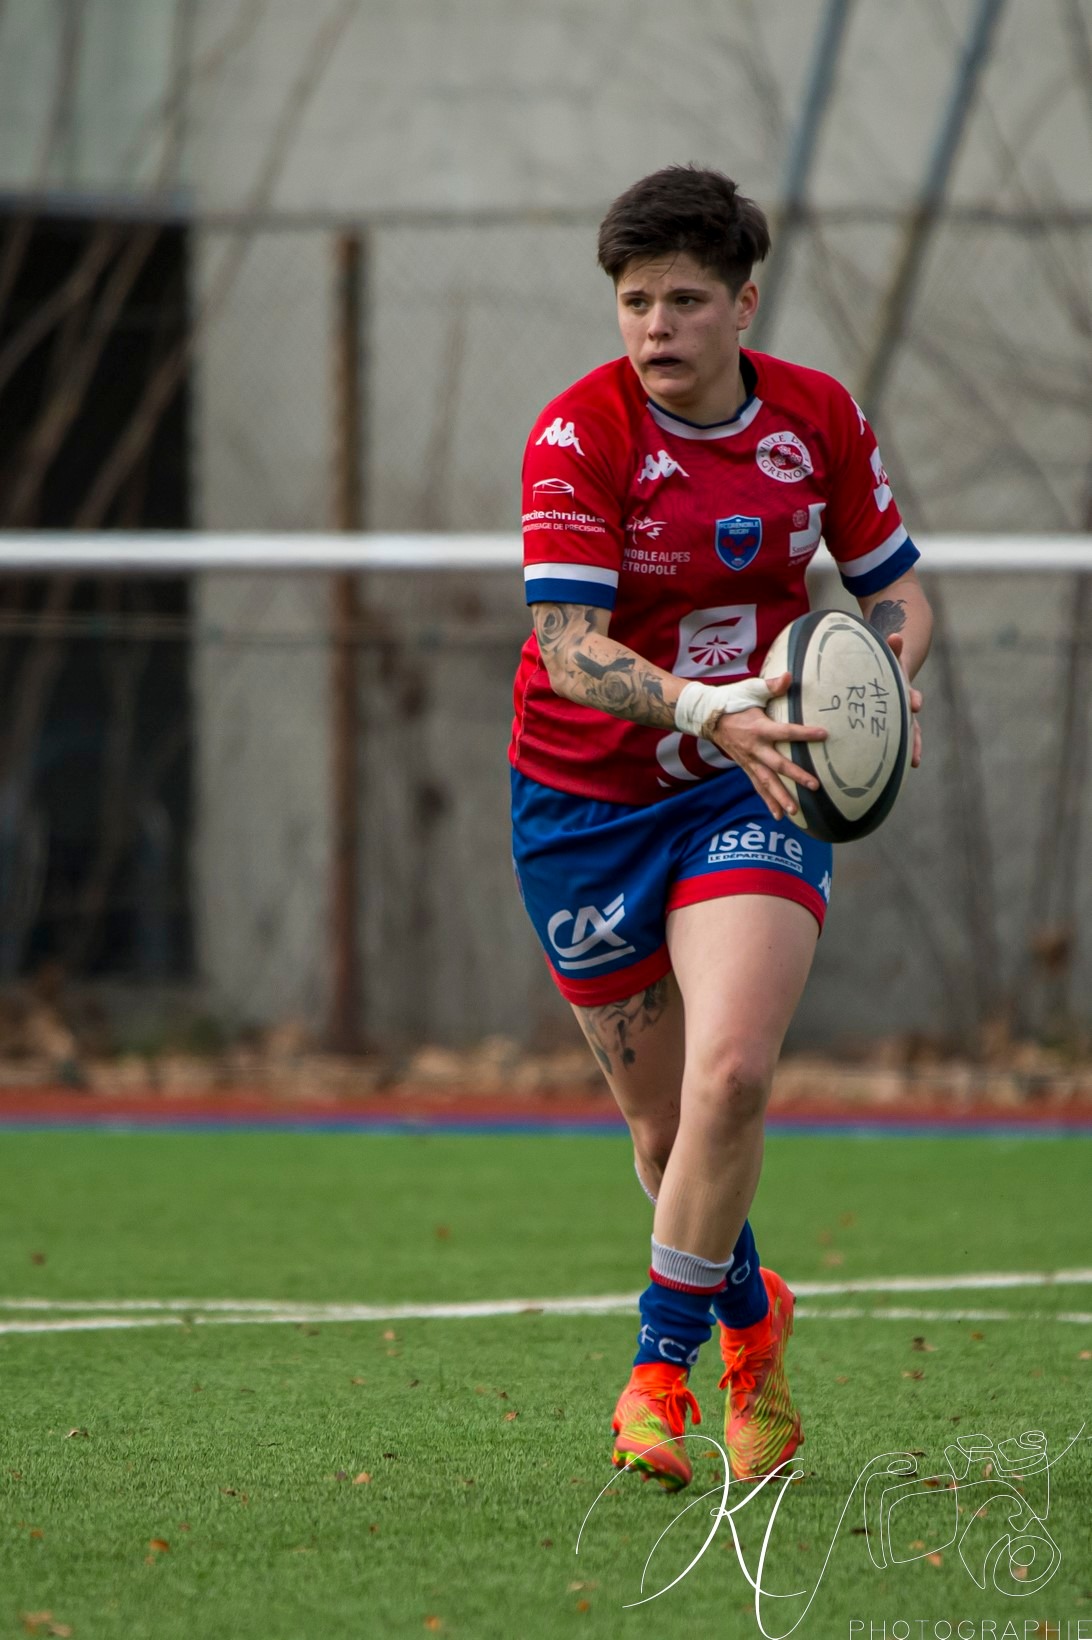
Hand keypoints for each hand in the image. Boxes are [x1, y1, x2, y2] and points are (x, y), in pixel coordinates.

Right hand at [708, 671, 827, 821]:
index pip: (786, 732)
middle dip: (796, 776)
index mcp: (759, 728)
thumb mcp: (750, 689)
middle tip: (814, 786)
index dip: (804, 733)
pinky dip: (768, 801)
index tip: (823, 735)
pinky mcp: (746, 767)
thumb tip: (789, 676)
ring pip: (766, 782)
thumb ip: (771, 685)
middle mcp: (754, 748)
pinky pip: (758, 786)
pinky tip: (778, 815)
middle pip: (778, 765)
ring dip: (780, 797)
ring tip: (795, 812)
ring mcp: (749, 761)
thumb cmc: (733, 701)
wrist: (708, 717)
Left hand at [885, 634, 922, 767]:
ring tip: (914, 763)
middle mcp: (904, 706)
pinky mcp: (890, 725)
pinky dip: (896, 752)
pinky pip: (895, 740)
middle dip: (916, 739)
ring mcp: (899, 717)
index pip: (911, 695)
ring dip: (912, 748)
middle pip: (914, 724)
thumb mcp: (888, 655)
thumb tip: (895, 636)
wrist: (889, 670)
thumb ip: (892, 648)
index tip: (915, 704)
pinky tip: (892, 767)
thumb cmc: (884, 664)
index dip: (914, 699)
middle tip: (916, 754)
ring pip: (908, 735)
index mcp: (903, 689)